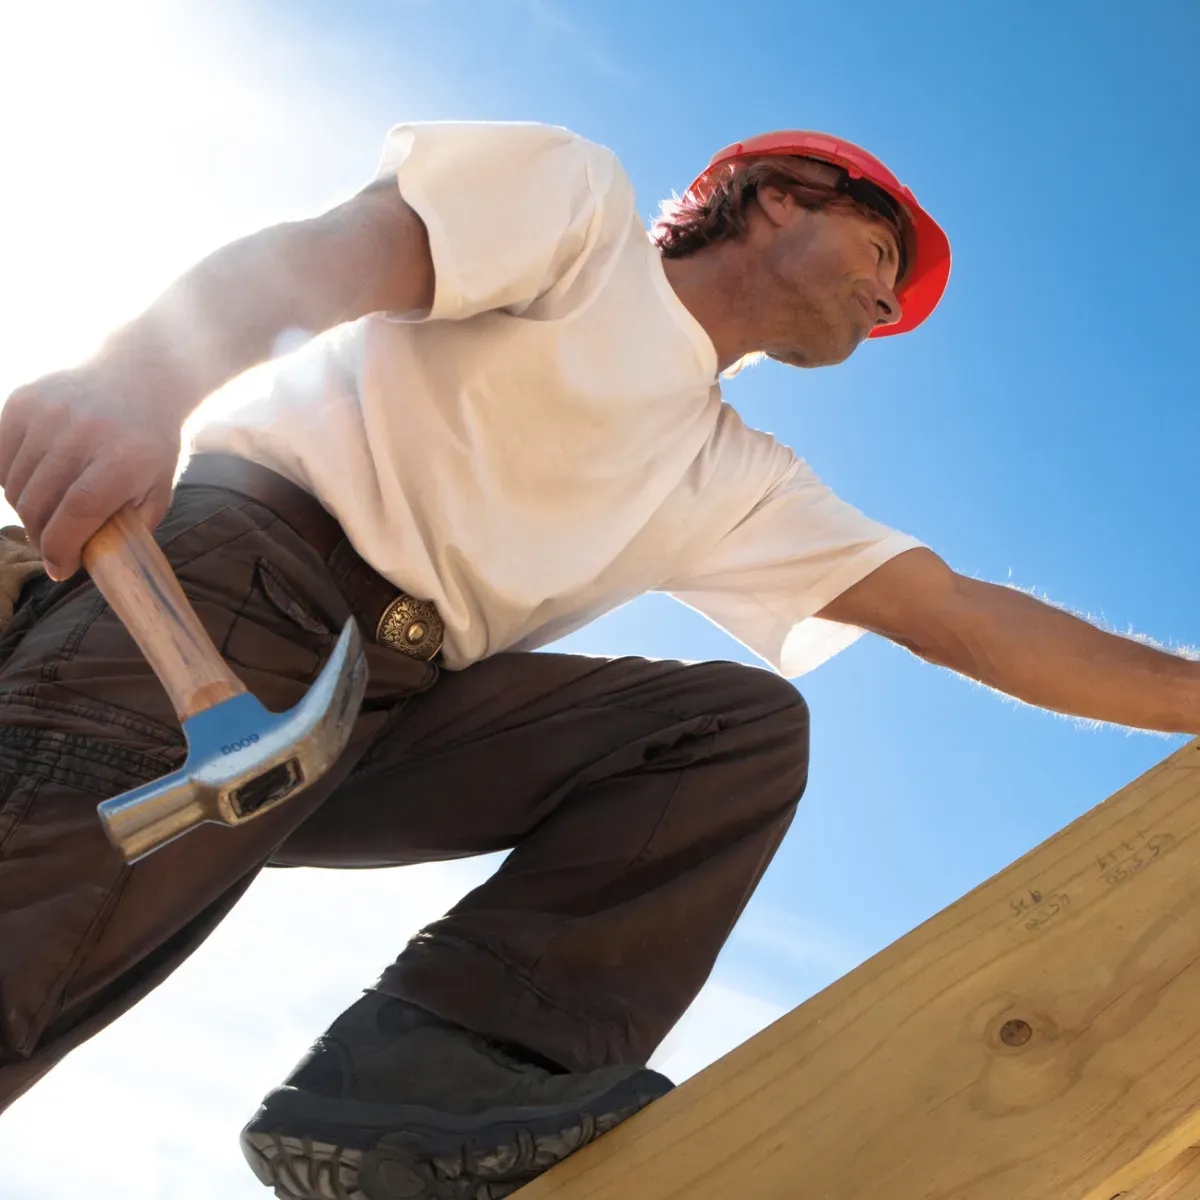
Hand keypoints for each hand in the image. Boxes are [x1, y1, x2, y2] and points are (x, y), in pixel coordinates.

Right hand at [0, 366, 181, 579]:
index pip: (77, 512)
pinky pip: (0, 457)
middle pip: (39, 503)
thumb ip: (131, 527)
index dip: (62, 546)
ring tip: (49, 515)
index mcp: (124, 458)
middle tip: (54, 548)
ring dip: (26, 510)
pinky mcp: (22, 401)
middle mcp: (83, 432)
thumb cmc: (151, 444)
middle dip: (42, 537)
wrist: (141, 376)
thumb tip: (95, 564)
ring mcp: (48, 413)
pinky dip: (10, 480)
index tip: (60, 569)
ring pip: (14, 485)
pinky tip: (35, 485)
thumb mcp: (157, 488)